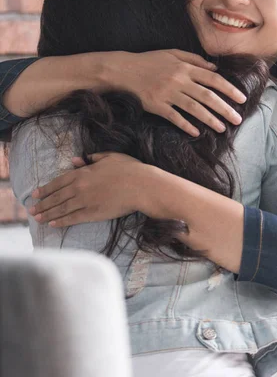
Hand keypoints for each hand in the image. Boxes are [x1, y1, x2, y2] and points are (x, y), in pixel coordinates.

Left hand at [29, 153, 153, 227]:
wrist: (141, 185)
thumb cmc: (128, 169)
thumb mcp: (109, 157)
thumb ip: (90, 159)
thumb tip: (75, 160)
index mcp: (83, 172)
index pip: (59, 182)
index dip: (46, 189)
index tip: (36, 194)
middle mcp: (80, 187)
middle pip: (57, 197)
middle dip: (43, 203)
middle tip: (31, 209)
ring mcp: (86, 201)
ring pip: (62, 209)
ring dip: (48, 214)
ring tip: (37, 218)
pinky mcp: (93, 213)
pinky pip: (73, 218)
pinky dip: (62, 221)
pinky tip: (53, 224)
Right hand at [105, 50, 245, 136]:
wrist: (123, 70)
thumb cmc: (149, 61)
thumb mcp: (172, 53)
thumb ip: (194, 59)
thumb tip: (215, 68)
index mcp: (185, 67)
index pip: (213, 79)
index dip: (229, 89)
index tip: (242, 99)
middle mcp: (179, 80)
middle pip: (207, 96)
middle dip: (225, 108)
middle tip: (238, 119)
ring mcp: (167, 94)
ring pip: (194, 108)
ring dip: (210, 119)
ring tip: (222, 128)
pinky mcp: (156, 105)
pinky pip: (174, 117)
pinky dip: (186, 125)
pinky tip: (196, 133)